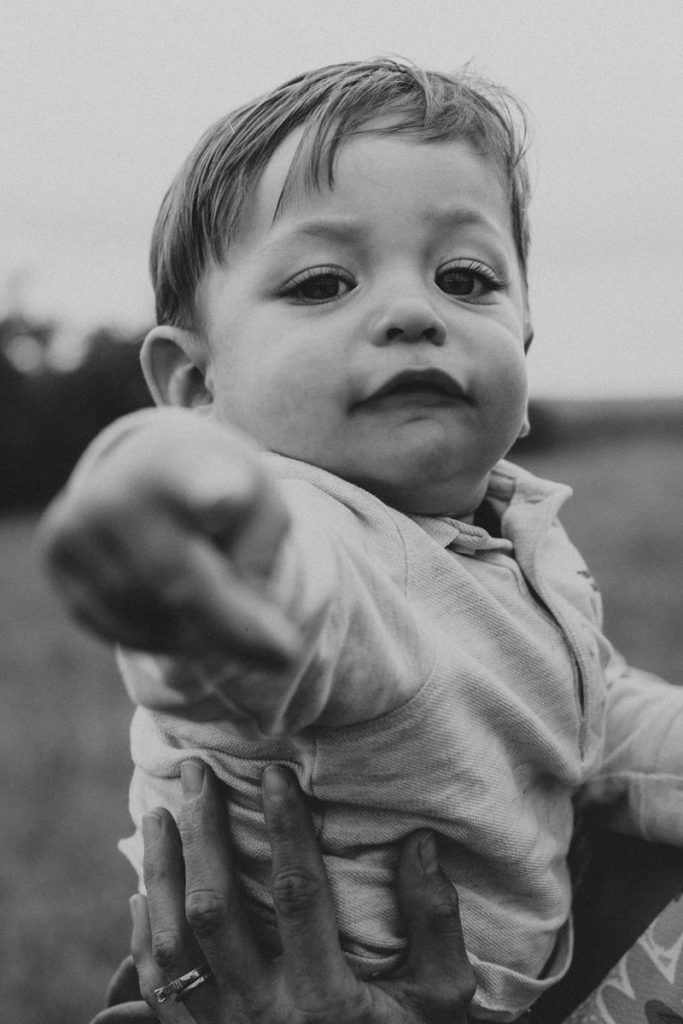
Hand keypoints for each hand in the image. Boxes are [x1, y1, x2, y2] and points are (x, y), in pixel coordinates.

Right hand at [40, 411, 296, 669]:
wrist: (149, 460)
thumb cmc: (224, 489)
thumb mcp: (265, 510)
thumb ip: (259, 565)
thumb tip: (232, 636)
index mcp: (189, 466)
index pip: (198, 484)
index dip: (212, 496)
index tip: (220, 499)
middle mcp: (122, 490)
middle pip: (181, 589)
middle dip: (233, 630)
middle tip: (282, 655)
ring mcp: (79, 524)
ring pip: (151, 622)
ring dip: (194, 633)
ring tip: (207, 592)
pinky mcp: (55, 557)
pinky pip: (118, 630)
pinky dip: (157, 634)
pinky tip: (166, 600)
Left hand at [131, 762, 475, 1023]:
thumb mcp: (441, 999)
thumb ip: (434, 921)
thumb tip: (418, 842)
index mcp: (325, 999)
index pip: (297, 894)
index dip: (285, 828)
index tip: (274, 774)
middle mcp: (265, 1016)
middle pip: (216, 911)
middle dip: (201, 833)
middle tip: (195, 773)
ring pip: (174, 949)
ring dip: (161, 876)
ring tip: (157, 819)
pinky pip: (160, 994)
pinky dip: (146, 941)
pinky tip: (142, 897)